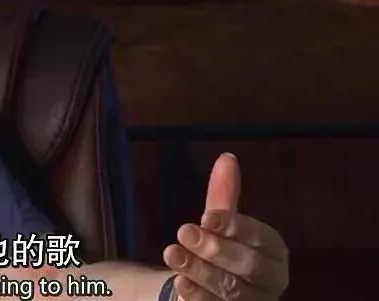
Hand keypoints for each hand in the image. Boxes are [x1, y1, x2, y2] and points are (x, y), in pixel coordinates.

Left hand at [162, 153, 288, 299]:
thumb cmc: (221, 252)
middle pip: (248, 265)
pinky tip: (180, 283)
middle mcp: (270, 279)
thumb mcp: (221, 224)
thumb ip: (224, 195)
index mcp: (274, 250)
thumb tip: (226, 158)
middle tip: (183, 232)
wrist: (209, 291)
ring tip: (172, 254)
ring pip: (231, 289)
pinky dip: (198, 296)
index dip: (233, 226)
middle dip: (215, 248)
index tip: (205, 216)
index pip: (259, 236)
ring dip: (200, 271)